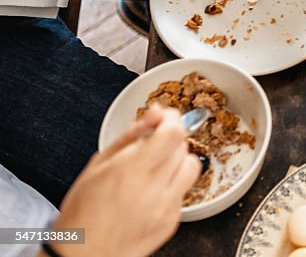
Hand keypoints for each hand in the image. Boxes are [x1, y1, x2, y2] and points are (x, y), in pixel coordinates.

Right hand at [53, 106, 200, 256]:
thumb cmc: (82, 214)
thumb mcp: (97, 166)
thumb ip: (130, 136)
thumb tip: (154, 114)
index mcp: (132, 171)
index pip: (173, 133)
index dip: (172, 118)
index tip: (164, 117)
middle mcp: (154, 189)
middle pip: (183, 147)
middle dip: (171, 139)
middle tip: (153, 144)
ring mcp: (167, 207)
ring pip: (191, 167)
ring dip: (178, 161)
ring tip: (155, 167)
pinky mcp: (172, 222)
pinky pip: (183, 192)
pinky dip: (172, 185)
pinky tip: (151, 191)